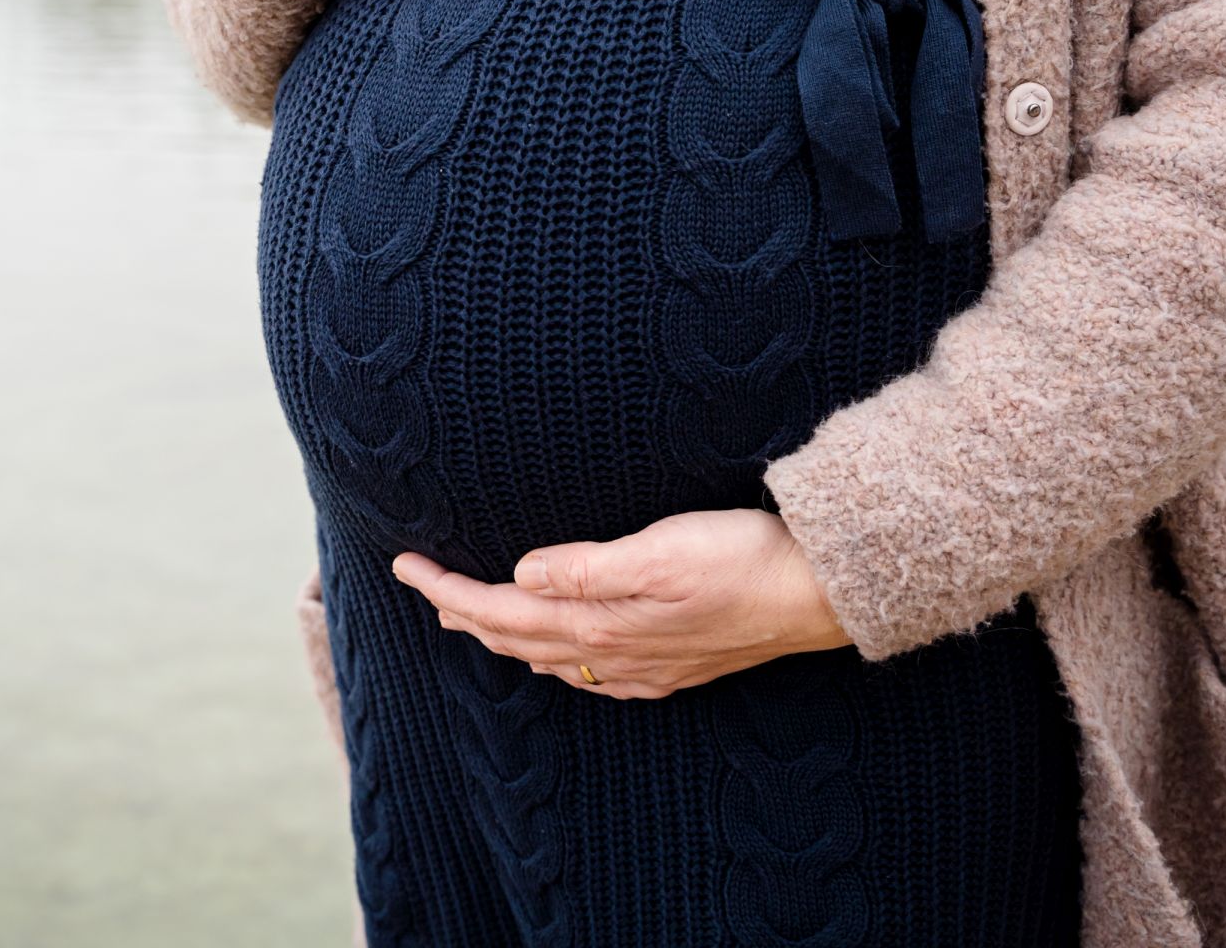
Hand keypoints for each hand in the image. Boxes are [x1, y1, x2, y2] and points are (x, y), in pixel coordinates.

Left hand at [390, 509, 850, 699]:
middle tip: (423, 587)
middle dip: (463, 612)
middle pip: (515, 637)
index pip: (499, 608)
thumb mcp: (661, 550)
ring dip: (503, 636)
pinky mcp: (673, 666)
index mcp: (599, 622)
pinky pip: (592, 673)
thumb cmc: (745, 560)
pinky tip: (558, 657)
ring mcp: (644, 666)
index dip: (447, 589)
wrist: (820, 594)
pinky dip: (556, 660)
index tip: (405, 565)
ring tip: (470, 618)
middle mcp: (614, 653)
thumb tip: (522, 574)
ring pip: (550, 657)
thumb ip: (587, 569)